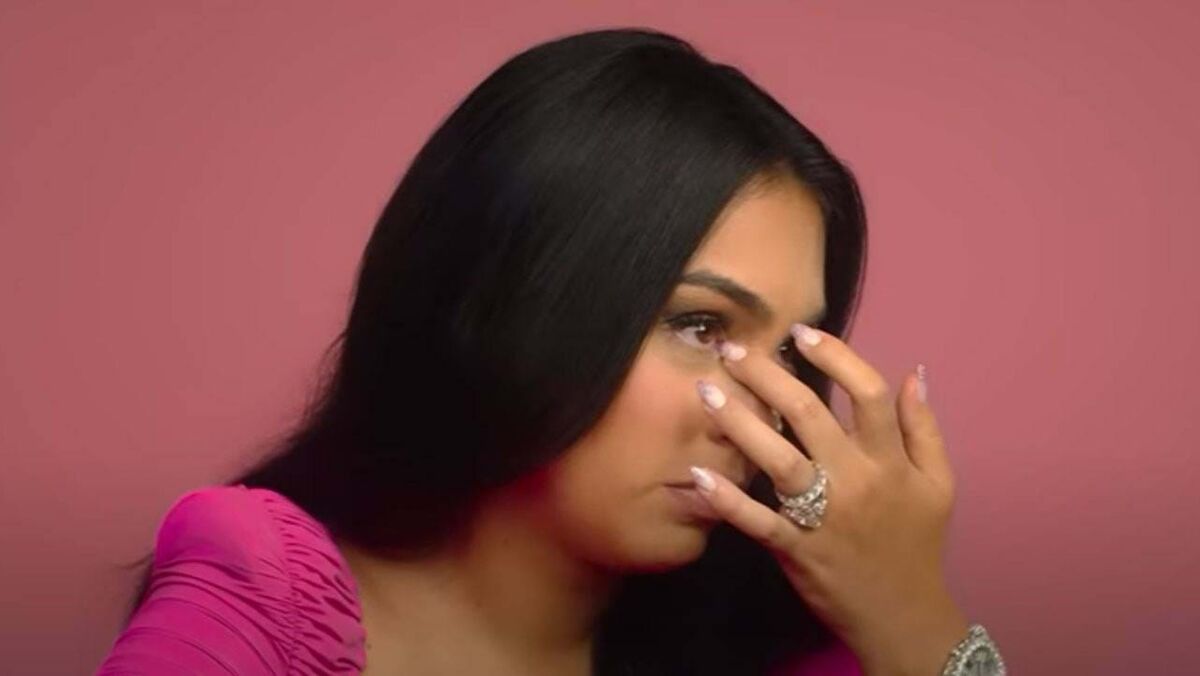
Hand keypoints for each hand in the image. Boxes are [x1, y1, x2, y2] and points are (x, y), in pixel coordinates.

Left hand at [690, 326, 968, 675]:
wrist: (905, 616)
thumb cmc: (917, 544)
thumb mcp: (939, 483)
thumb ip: (924, 427)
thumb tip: (913, 372)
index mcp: (889, 461)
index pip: (866, 393)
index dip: (834, 355)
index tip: (801, 333)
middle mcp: (855, 480)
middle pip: (808, 414)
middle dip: (765, 375)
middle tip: (731, 349)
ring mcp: (823, 515)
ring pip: (777, 459)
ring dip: (738, 422)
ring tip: (706, 391)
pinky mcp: (796, 549)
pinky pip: (757, 520)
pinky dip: (727, 499)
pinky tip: (697, 474)